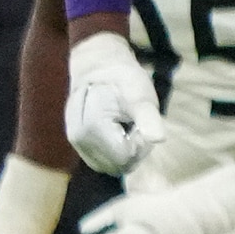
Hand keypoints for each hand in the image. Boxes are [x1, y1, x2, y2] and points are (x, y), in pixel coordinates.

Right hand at [64, 30, 162, 176]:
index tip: (142, 124)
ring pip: (111, 166)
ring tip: (127, 127)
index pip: (126, 158)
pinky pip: (103, 160)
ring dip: (126, 152)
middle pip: (118, 166)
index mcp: (92, 127)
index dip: (141, 146)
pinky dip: (116, 151)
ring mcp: (76, 143)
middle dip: (134, 151)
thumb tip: (159, 139)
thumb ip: (148, 118)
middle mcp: (79, 139)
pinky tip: (118, 132)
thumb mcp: (140, 94)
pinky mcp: (78, 144)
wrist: (97, 67)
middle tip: (136, 125)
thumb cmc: (123, 79)